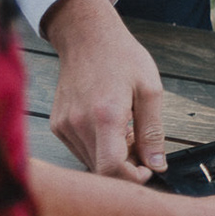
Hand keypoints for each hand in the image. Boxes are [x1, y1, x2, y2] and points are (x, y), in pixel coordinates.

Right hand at [43, 0, 166, 180]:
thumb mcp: (150, 91)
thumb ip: (153, 132)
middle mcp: (78, 124)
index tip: (148, 169)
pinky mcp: (57, 124)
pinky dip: (98, 149)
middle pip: (100, 169)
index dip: (132, 177)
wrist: (87, 37)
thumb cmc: (123, 58)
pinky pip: (80, 149)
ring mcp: (63, 125)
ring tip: (129, 134)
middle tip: (143, 148)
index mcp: (105, 116)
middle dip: (126, 168)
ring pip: (89, 161)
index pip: (111, 168)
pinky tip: (111, 129)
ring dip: (112, 159)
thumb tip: (157, 165)